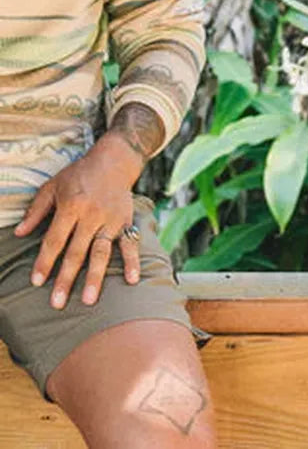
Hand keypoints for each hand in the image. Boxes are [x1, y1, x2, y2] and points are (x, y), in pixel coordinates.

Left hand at [13, 134, 143, 308]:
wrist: (115, 159)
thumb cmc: (79, 174)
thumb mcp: (52, 186)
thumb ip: (36, 211)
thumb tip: (18, 234)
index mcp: (71, 205)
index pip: (55, 239)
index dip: (45, 261)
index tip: (37, 282)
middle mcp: (92, 214)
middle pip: (76, 251)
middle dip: (66, 278)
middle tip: (57, 303)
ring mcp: (111, 219)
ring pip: (101, 251)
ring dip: (95, 277)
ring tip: (89, 300)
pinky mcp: (126, 220)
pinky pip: (130, 243)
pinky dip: (132, 261)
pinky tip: (131, 280)